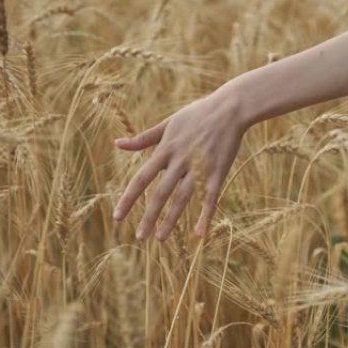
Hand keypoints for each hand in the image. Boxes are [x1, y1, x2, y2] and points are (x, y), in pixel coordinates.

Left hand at [112, 89, 248, 240]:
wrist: (230, 108)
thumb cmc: (198, 114)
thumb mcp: (168, 123)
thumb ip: (143, 138)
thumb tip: (117, 144)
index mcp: (166, 149)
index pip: (142, 178)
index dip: (129, 198)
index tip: (118, 216)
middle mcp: (180, 161)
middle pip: (160, 193)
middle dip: (149, 216)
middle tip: (139, 237)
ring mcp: (200, 167)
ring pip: (182, 198)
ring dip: (170, 220)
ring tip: (160, 239)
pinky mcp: (218, 172)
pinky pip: (210, 198)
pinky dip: (204, 216)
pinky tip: (199, 234)